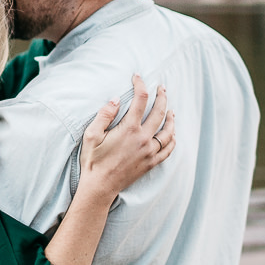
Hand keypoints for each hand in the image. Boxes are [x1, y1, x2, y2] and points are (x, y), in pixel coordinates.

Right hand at [78, 74, 174, 200]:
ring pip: (168, 131)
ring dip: (171, 118)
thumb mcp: (92, 134)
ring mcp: (149, 152)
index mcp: (129, 129)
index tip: (138, 77)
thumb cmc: (93, 160)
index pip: (140, 100)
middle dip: (162, 97)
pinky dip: (172, 140)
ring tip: (171, 110)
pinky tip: (172, 135)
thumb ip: (105, 114)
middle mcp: (143, 139)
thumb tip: (117, 99)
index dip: (140, 85)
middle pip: (159, 112)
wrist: (100, 186)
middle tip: (162, 88)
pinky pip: (168, 150)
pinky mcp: (151, 163)